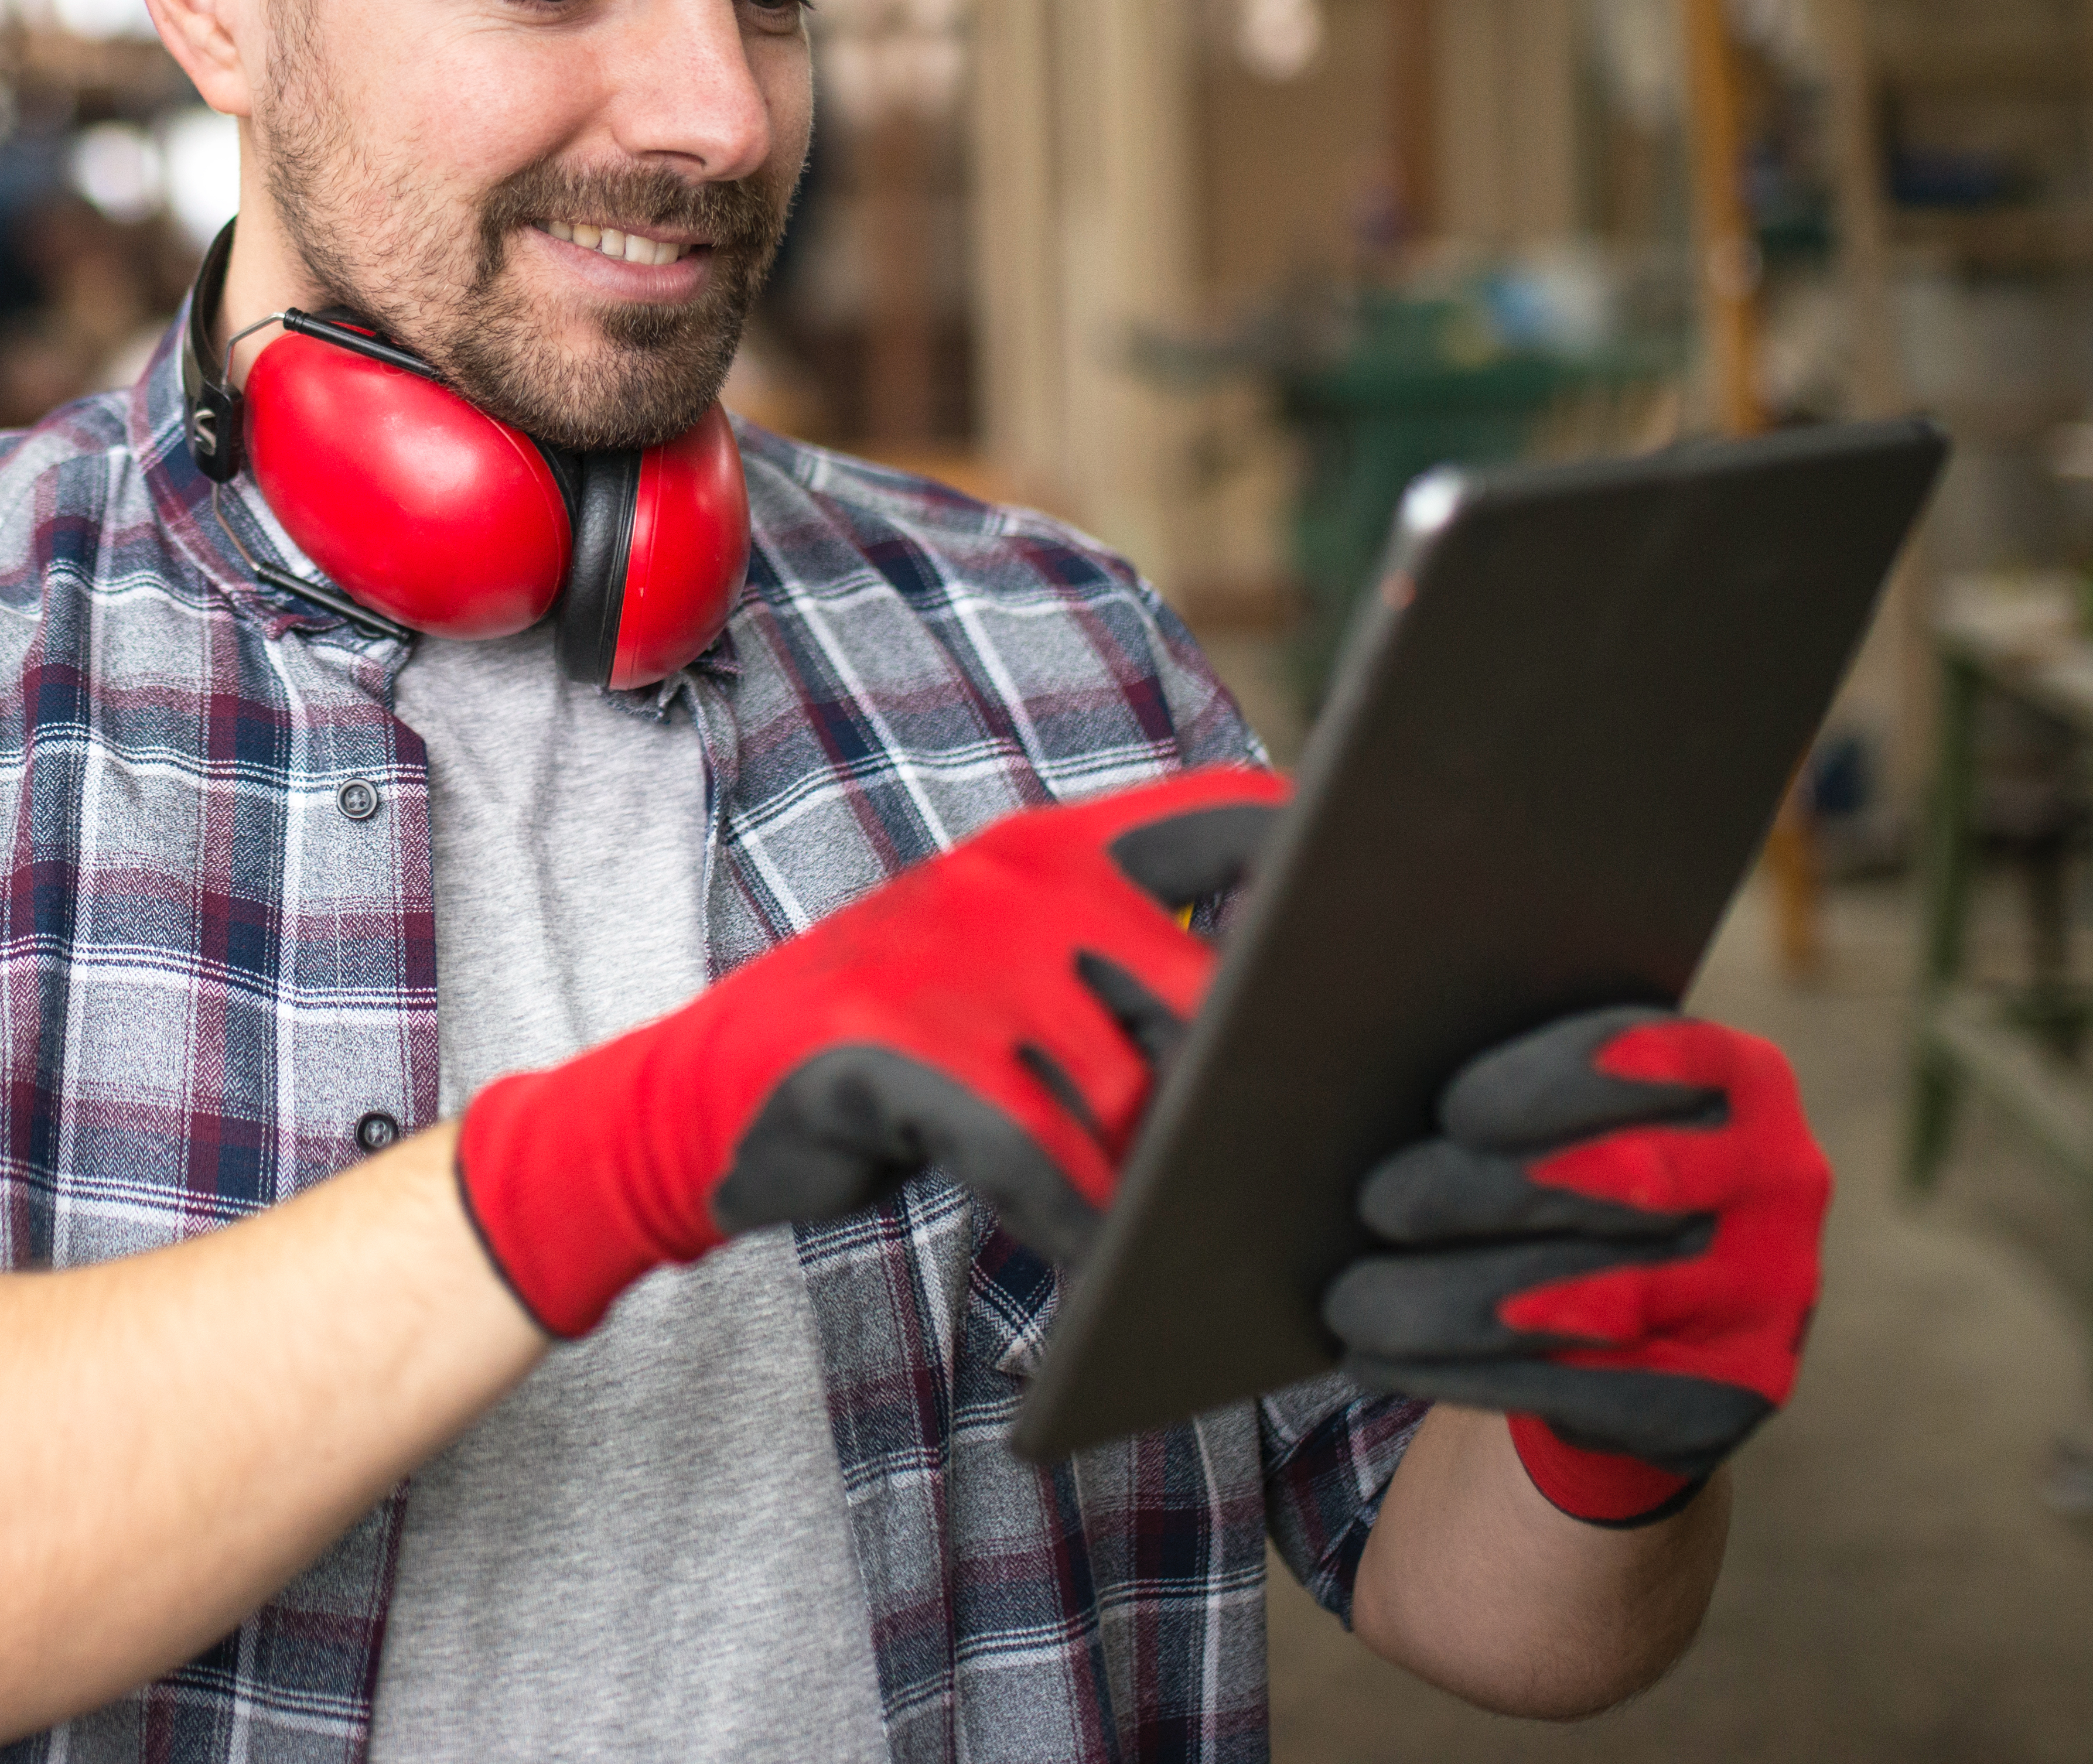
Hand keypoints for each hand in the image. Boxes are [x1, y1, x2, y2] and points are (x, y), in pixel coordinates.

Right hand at [454, 766, 1283, 1335]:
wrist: (698, 1101)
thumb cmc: (896, 1047)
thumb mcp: (1009, 969)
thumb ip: (1128, 966)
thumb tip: (1295, 1020)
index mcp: (1050, 850)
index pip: (1222, 820)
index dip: (1317, 862)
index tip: (1394, 932)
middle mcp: (1007, 886)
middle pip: (1199, 994)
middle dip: (1237, 1099)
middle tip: (1277, 1172)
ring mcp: (942, 961)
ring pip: (1120, 1092)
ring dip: (1153, 1182)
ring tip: (1175, 1241)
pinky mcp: (885, 1049)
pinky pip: (1025, 1151)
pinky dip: (1071, 1222)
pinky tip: (1096, 1271)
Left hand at [1323, 1006, 1829, 1525]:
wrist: (1647, 1323)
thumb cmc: (1556, 1161)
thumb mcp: (1541, 1088)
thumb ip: (1462, 1019)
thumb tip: (1288, 923)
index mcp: (1738, 1075)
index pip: (1646, 1054)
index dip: (1543, 1082)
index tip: (1448, 1105)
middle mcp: (1781, 1181)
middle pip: (1616, 1185)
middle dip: (1478, 1194)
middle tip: (1368, 1202)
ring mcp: (1769, 1301)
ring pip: (1591, 1304)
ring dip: (1453, 1304)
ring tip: (1346, 1301)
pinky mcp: (1729, 1404)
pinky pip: (1588, 1393)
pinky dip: (1470, 1378)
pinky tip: (1380, 1361)